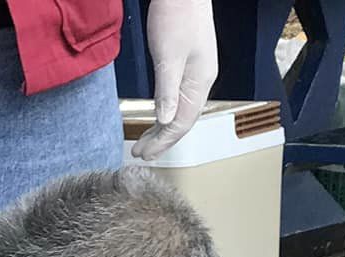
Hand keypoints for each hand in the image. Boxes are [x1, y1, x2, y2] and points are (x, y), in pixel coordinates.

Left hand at [133, 0, 218, 159]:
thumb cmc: (177, 15)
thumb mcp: (168, 56)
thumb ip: (167, 90)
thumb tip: (164, 120)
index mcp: (199, 81)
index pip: (181, 122)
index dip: (162, 141)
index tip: (145, 153)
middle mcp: (201, 80)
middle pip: (183, 120)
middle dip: (162, 139)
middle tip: (142, 153)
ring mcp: (197, 72)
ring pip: (182, 110)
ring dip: (163, 128)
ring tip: (147, 142)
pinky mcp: (190, 64)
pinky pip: (180, 97)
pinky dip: (167, 111)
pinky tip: (158, 116)